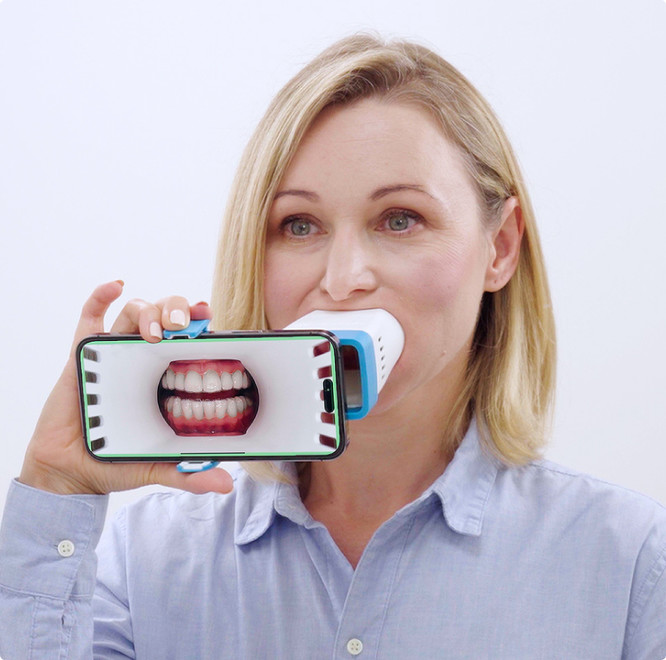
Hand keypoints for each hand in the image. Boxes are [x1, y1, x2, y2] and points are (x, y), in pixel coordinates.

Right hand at [19, 281, 233, 495]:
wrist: (72, 472)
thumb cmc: (116, 460)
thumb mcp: (158, 466)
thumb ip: (189, 473)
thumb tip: (226, 485)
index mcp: (164, 377)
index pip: (186, 340)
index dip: (197, 322)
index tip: (208, 315)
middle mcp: (142, 359)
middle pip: (163, 316)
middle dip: (174, 309)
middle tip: (182, 324)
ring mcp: (112, 353)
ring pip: (133, 312)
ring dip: (146, 309)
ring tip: (155, 328)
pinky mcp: (82, 354)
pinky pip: (90, 316)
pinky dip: (101, 296)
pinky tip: (116, 285)